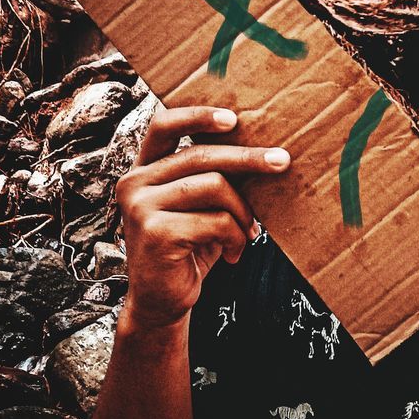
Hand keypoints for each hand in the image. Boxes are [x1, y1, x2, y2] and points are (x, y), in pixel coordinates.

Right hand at [115, 105, 290, 328]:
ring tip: (248, 233)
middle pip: (202, 155)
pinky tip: (234, 254)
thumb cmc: (188, 248)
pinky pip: (216, 221)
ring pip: (215, 186)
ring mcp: (140, 206)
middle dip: (249, 158)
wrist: (161, 302)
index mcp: (144, 169)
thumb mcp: (199, 207)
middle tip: (283, 161)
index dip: (199, 116)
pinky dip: (235, 237)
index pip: (164, 125)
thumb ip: (213, 178)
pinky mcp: (154, 232)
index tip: (234, 118)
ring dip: (243, 212)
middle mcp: (135, 182)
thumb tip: (264, 152)